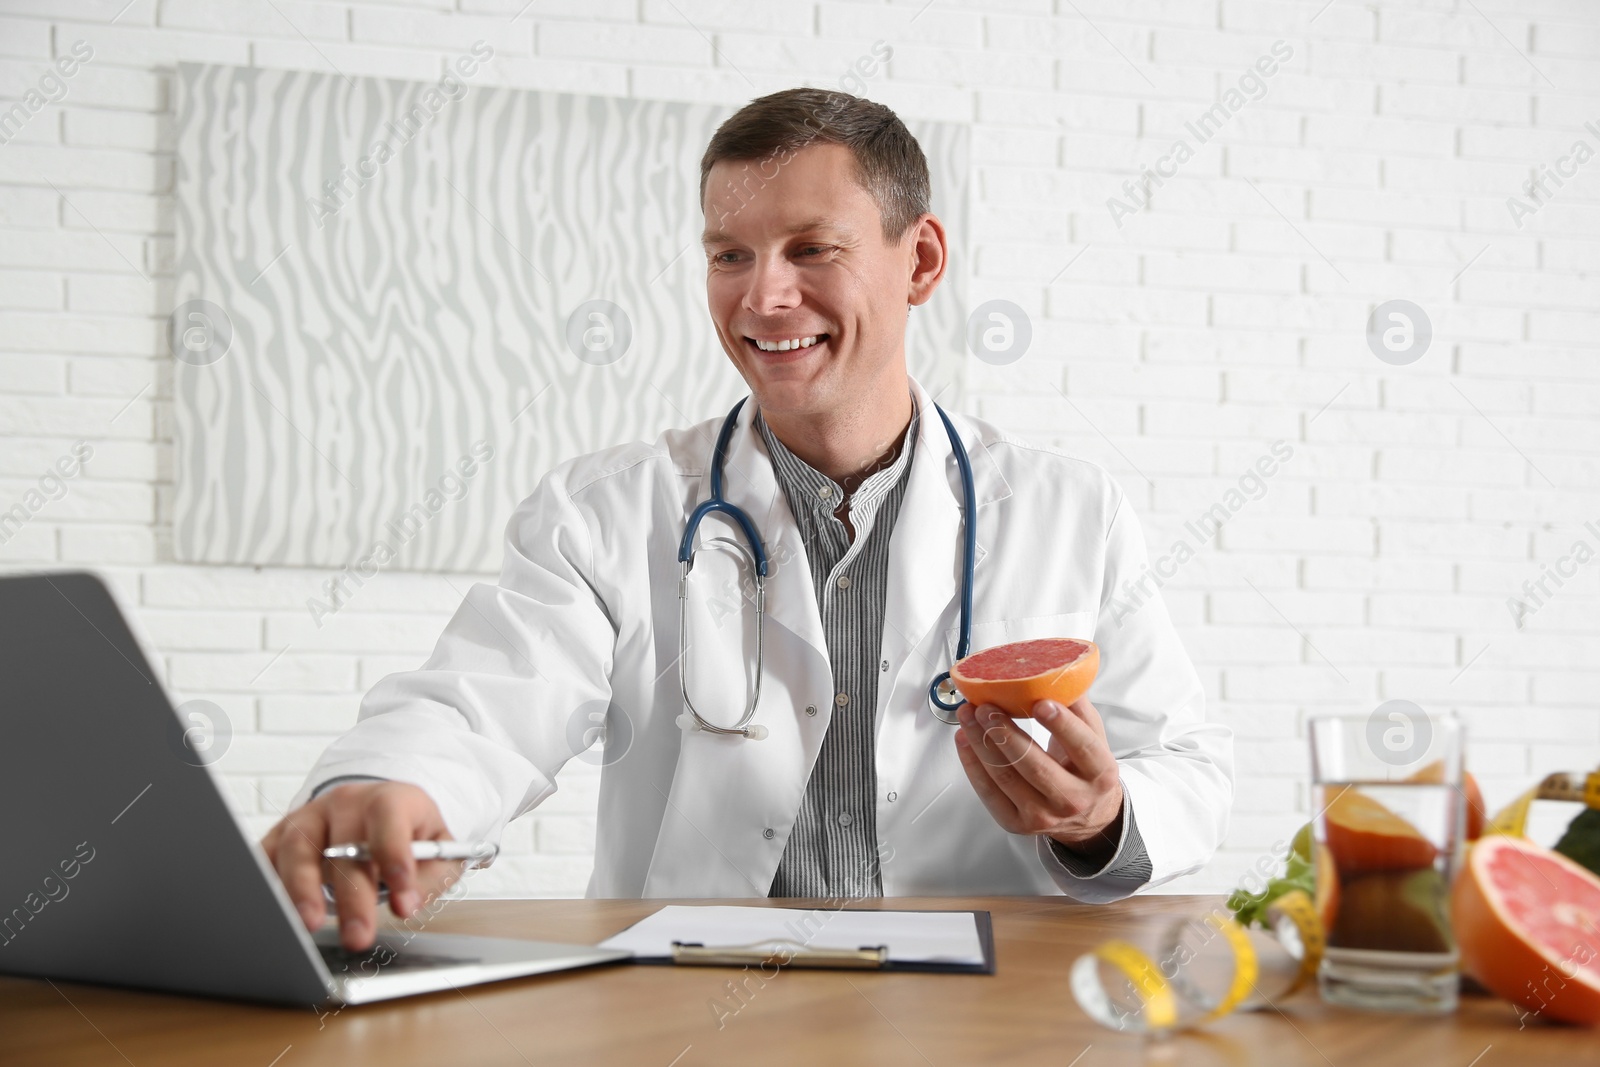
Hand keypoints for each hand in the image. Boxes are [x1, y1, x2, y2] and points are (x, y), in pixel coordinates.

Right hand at [261, 781, 463, 951]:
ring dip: (301, 890)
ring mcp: (309, 817)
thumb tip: (406, 904)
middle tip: (358, 936)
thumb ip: (430, 877)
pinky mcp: (280, 835)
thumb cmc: (410, 835)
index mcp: (390, 799)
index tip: (402, 895)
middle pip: (342, 846)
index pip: (389, 817)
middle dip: (351, 896)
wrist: (380, 811)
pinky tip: (276, 913)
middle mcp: (345, 802)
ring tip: (309, 925)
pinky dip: (269, 884)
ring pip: (296, 849)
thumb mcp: (439, 851)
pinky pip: (267, 858)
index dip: (394, 855)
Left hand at [953, 697, 1124, 864]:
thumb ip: (1078, 707)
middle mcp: (1073, 798)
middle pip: (1034, 765)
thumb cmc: (1087, 770)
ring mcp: (1043, 816)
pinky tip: (964, 740)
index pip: (1082, 746)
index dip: (1061, 724)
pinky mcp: (1017, 824)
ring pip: (1006, 777)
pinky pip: (988, 793)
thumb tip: (1055, 669)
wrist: (1088, 818)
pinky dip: (972, 764)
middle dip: (1005, 733)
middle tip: (986, 707)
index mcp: (1099, 773)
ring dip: (981, 742)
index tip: (1040, 703)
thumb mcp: (1095, 738)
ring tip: (967, 715)